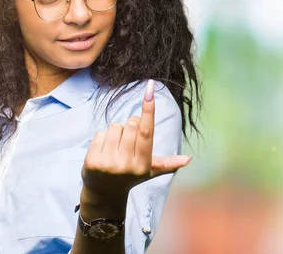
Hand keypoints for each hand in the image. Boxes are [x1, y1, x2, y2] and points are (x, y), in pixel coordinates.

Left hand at [81, 79, 192, 198]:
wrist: (104, 194)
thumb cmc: (130, 176)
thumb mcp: (150, 171)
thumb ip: (169, 163)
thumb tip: (189, 158)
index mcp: (143, 164)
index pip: (147, 131)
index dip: (149, 109)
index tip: (150, 88)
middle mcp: (127, 165)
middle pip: (131, 124)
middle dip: (131, 125)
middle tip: (128, 140)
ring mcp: (109, 164)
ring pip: (115, 126)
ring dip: (116, 132)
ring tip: (115, 147)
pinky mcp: (92, 162)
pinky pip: (100, 133)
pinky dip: (102, 138)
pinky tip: (103, 151)